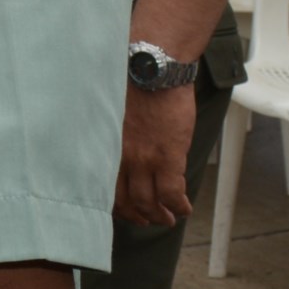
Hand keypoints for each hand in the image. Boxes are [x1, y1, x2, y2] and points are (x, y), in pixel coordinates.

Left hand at [115, 83, 199, 227]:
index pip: (105, 188)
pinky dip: (178, 206)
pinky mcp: (168, 156)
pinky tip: (184, 208)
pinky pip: (172, 193)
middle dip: (138, 215)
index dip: (117, 205)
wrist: (154, 69)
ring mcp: (144, 159)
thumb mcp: (114, 113)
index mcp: (107, 147)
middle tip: (148, 219)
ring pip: (148, 202)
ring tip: (168, 218)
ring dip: (159, 216)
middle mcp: (121, 157)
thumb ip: (116, 137)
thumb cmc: (133, 83)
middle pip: (126, 200)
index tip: (125, 210)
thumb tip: (123, 153)